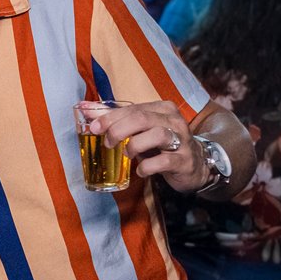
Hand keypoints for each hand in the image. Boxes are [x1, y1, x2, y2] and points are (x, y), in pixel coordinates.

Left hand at [86, 99, 206, 192]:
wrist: (195, 165)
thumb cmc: (162, 145)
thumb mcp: (141, 130)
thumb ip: (116, 120)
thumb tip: (85, 110)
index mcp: (163, 109)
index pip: (134, 108)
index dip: (111, 117)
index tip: (94, 127)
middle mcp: (174, 121)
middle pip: (142, 119)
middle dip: (119, 129)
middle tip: (107, 143)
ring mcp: (182, 140)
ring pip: (156, 135)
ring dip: (134, 145)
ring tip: (126, 154)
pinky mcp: (184, 160)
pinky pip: (163, 161)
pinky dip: (147, 167)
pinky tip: (140, 171)